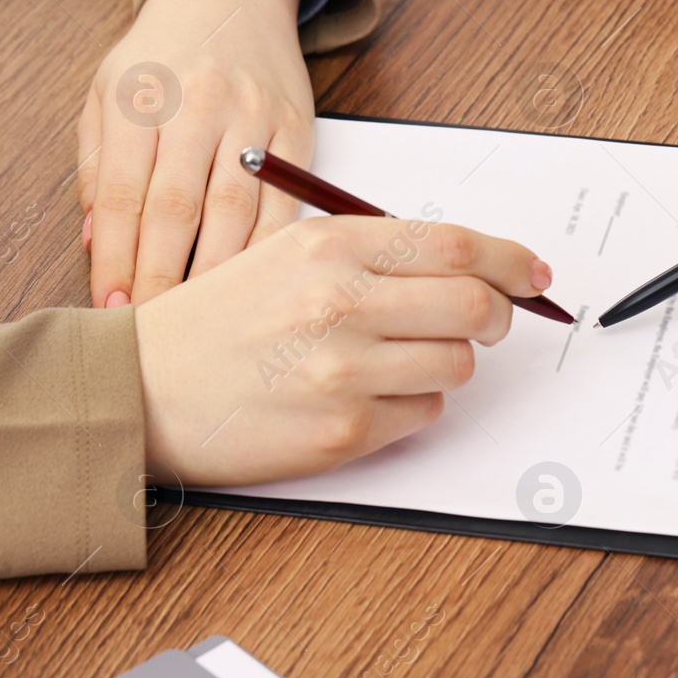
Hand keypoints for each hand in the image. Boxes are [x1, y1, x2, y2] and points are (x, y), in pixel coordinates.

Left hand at [78, 0, 313, 308]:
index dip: (115, 256)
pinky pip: (285, 203)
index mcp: (140, 95)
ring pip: (235, 211)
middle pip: (177, 209)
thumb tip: (94, 242)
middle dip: (161, 275)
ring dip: (216, 271)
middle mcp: (198, 103)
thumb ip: (96, 165)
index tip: (111, 301)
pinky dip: (268, 248)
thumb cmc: (165, 53)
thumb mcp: (106, 92)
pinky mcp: (296, 129)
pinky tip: (254, 280)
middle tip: (154, 322)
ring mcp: (253, 116)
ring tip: (202, 313)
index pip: (122, 193)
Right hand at [133, 215, 555, 485]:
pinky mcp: (344, 431)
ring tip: (394, 359)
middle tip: (487, 320)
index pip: (458, 246)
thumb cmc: (220, 319)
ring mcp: (345, 371)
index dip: (511, 260)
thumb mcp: (289, 253)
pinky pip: (425, 412)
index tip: (535, 274)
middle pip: (476, 306)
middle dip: (497, 315)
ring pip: (458, 364)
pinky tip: (365, 394)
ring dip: (446, 362)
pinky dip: (413, 404)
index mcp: (331, 246)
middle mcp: (341, 303)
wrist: (142, 389)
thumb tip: (473, 263)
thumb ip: (377, 253)